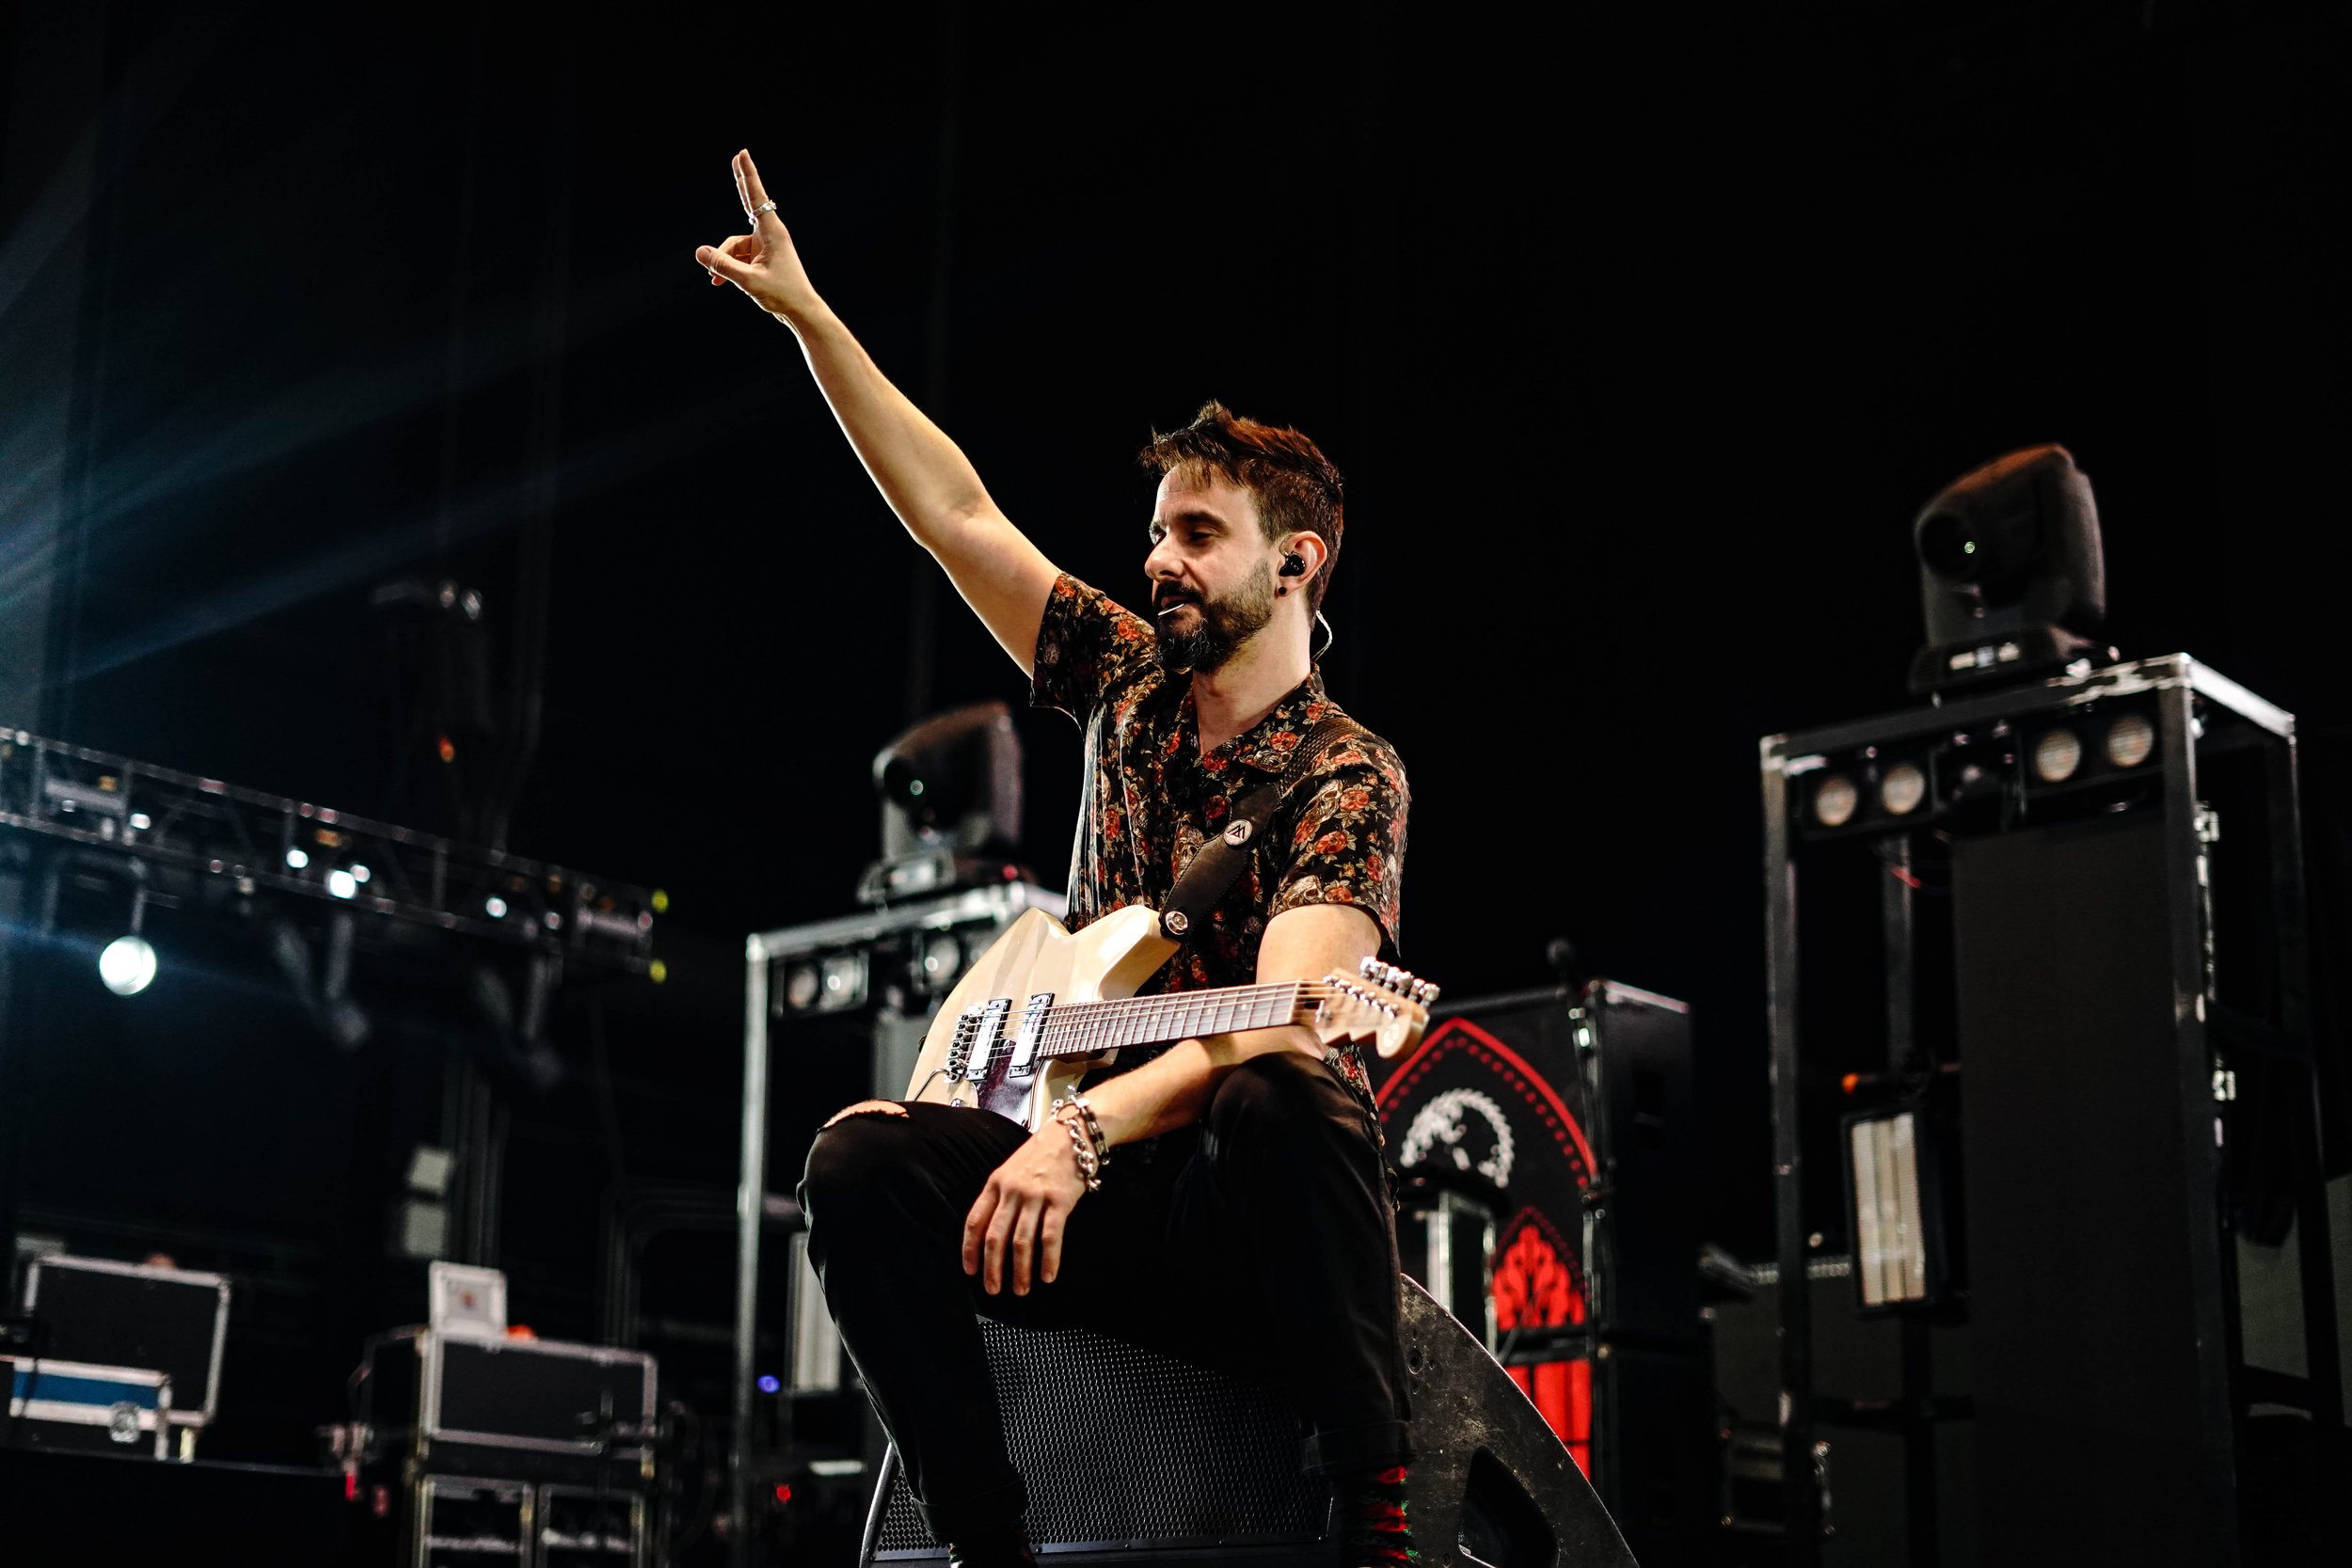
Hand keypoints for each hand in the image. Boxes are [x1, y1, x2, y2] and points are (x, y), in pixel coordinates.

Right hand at [694, 149, 819, 321]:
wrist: (801, 312)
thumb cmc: (782, 294)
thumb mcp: (749, 281)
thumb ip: (723, 266)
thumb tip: (700, 252)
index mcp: (771, 232)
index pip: (756, 196)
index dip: (747, 174)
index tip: (742, 154)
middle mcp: (769, 234)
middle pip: (749, 203)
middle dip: (741, 183)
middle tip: (737, 156)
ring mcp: (766, 246)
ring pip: (735, 244)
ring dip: (724, 260)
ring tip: (716, 280)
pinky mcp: (762, 258)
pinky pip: (739, 257)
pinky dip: (729, 268)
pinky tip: (718, 283)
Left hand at [961, 1124, 1090, 1295]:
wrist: (1072, 1133)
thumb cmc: (1041, 1155)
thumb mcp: (1011, 1170)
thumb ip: (999, 1196)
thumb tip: (988, 1232)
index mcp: (995, 1183)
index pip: (975, 1221)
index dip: (970, 1249)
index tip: (970, 1271)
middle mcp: (1012, 1190)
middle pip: (995, 1236)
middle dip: (992, 1268)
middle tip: (993, 1289)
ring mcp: (1035, 1195)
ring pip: (1021, 1241)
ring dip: (1020, 1270)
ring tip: (1021, 1289)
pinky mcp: (1059, 1200)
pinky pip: (1051, 1236)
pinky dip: (1048, 1259)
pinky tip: (1047, 1276)